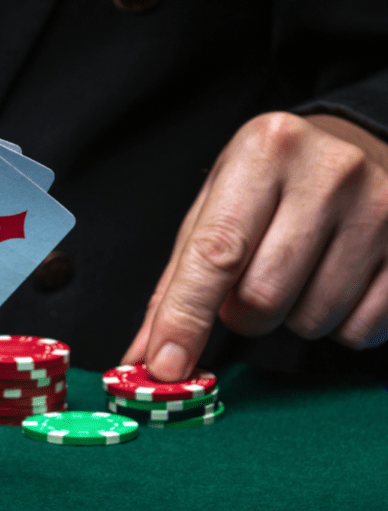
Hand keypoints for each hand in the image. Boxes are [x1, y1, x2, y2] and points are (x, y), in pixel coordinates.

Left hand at [123, 112, 387, 379]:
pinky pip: (361, 329)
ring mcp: (382, 208)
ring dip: (290, 316)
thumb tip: (147, 354)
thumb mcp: (217, 203)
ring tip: (297, 273)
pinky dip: (337, 323)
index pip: (215, 253)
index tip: (164, 365)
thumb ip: (178, 280)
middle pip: (262, 298)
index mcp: (264, 152)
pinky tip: (336, 282)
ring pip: (312, 320)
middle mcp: (329, 173)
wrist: (362, 144)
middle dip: (241, 313)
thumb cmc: (273, 181)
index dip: (185, 317)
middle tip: (246, 286)